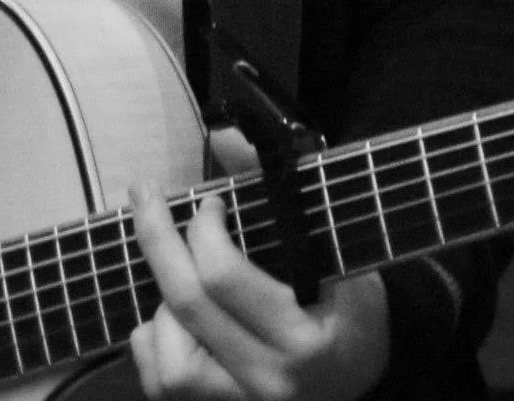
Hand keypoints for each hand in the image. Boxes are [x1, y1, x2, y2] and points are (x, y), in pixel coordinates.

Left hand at [130, 186, 388, 400]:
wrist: (367, 381)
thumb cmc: (353, 309)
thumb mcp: (337, 250)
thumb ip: (283, 194)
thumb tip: (224, 138)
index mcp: (304, 338)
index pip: (224, 277)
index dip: (204, 227)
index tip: (212, 202)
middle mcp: (271, 380)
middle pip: (187, 304)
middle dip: (156, 237)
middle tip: (146, 194)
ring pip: (171, 361)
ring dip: (162, 304)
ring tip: (180, 274)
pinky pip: (163, 386)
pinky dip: (153, 343)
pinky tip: (168, 316)